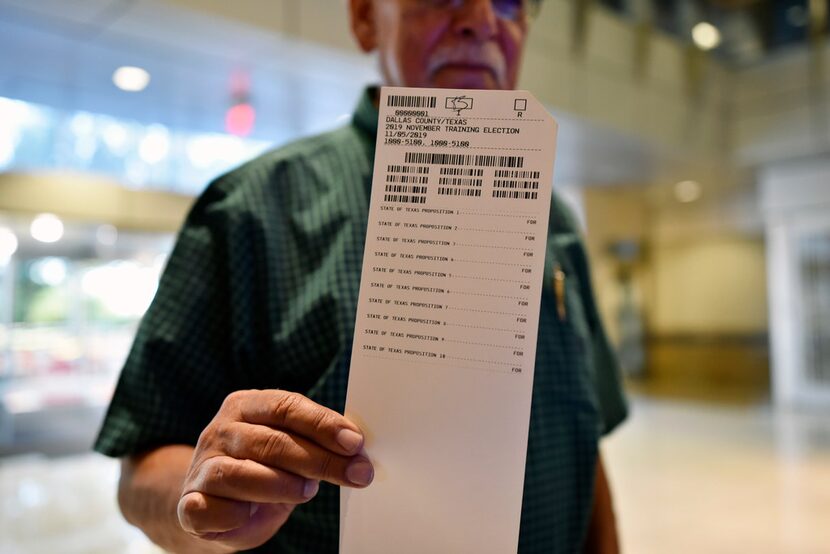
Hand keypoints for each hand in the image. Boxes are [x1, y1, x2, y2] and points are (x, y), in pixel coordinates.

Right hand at [177, 390, 372, 550]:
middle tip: (356, 474)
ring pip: (240, 474)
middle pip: (271, 441)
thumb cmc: (263, 468)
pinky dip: (236, 515)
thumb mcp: (291, 447)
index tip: (355, 443)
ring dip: (281, 485)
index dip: (323, 424)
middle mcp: (219, 431)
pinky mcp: (190, 504)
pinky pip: (211, 508)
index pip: (286, 407)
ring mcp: (201, 467)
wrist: (214, 502)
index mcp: (245, 406)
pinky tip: (251, 514)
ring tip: (307, 492)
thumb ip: (317, 442)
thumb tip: (358, 449)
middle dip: (319, 459)